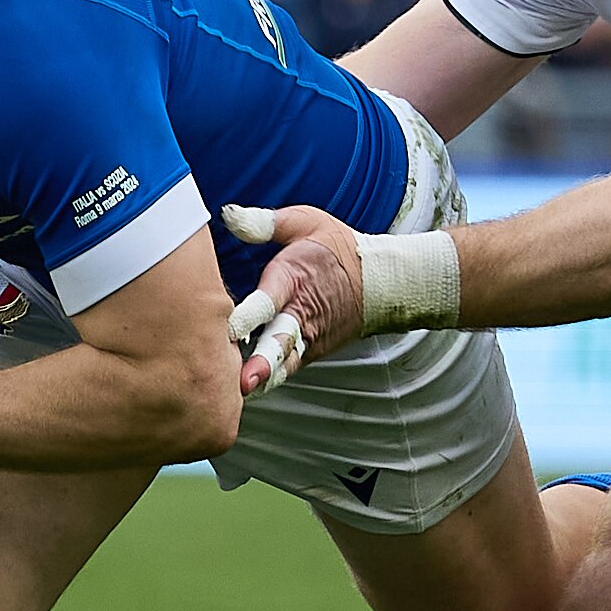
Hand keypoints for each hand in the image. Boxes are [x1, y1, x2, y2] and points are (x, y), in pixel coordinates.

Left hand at [218, 200, 364, 396]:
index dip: (248, 315)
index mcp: (294, 279)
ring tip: (243, 394)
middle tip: (244, 381)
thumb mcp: (306, 223)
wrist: (382, 282)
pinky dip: (269, 379)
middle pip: (281, 341)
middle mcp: (301, 313)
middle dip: (262, 361)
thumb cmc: (338, 249)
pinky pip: (287, 369)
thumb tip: (228, 215)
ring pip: (285, 362)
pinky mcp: (310, 352)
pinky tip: (245, 390)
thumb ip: (265, 223)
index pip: (269, 299)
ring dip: (266, 378)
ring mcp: (308, 337)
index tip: (230, 328)